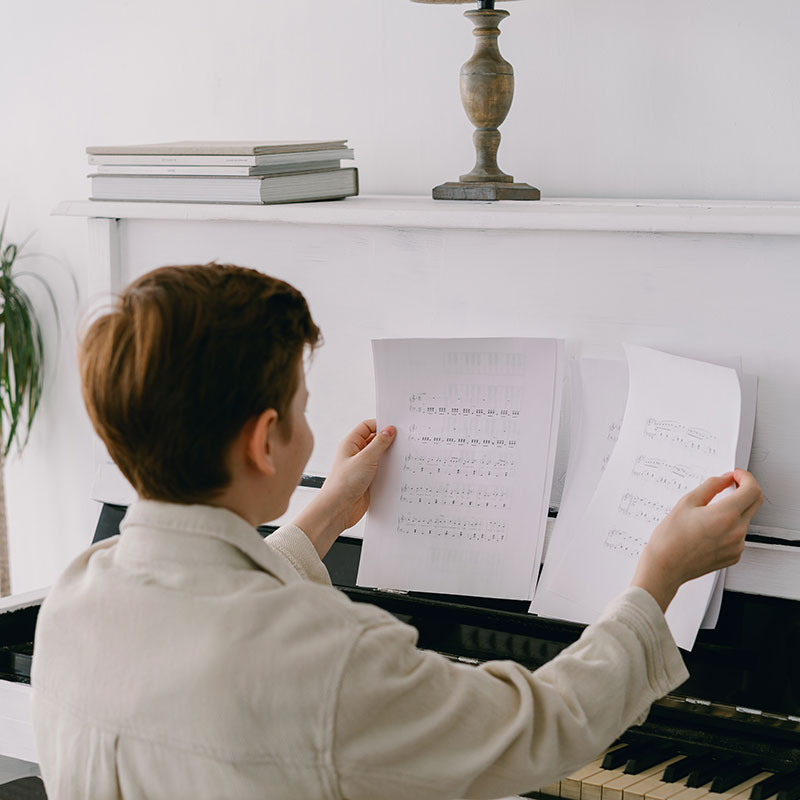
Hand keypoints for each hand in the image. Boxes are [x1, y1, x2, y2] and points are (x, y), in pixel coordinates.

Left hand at [293, 420, 395, 557]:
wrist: (338, 509)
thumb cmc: (343, 484)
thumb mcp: (365, 459)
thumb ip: (379, 443)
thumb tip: (389, 430)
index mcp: (351, 444)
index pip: (367, 426)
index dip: (381, 425)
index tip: (396, 428)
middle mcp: (356, 454)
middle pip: (375, 441)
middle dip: (388, 441)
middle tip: (403, 441)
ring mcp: (362, 467)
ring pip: (380, 456)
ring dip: (390, 457)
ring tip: (403, 456)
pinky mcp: (368, 480)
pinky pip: (382, 471)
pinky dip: (390, 470)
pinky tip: (399, 471)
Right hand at [631, 468, 762, 611]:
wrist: (666, 566)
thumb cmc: (670, 538)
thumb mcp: (686, 503)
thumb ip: (710, 487)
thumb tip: (724, 479)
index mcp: (726, 515)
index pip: (752, 489)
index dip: (745, 478)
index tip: (735, 475)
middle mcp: (737, 531)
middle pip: (755, 502)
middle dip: (745, 490)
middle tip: (730, 486)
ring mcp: (737, 546)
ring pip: (746, 519)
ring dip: (736, 509)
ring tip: (711, 511)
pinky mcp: (734, 555)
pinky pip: (739, 535)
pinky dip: (731, 526)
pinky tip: (710, 528)